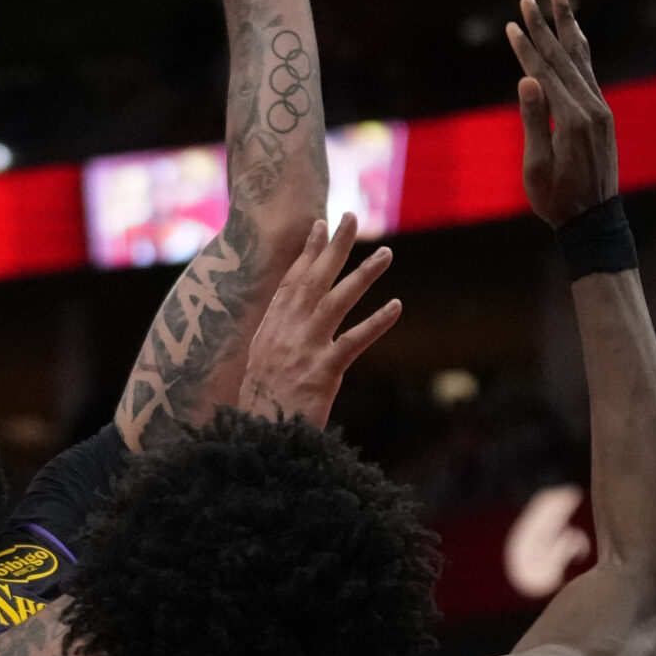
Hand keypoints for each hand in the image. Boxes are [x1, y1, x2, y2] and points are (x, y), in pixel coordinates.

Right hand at [238, 213, 402, 426]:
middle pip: (314, 280)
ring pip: (337, 302)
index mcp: (272, 329)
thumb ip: (277, 340)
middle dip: (334, 247)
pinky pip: (354, 341)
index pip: (292, 281)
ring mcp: (305, 349)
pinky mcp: (323, 371)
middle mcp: (287, 332)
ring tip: (386, 253)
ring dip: (363, 275)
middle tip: (352, 217)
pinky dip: (376, 322)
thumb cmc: (263, 408)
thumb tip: (288, 322)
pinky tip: (396, 306)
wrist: (259, 438)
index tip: (321, 225)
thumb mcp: (262, 366)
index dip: (308, 252)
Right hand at [507, 0, 617, 226]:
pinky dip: (578, 50)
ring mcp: (601, 110)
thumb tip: (527, 80)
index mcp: (572, 121)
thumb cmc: (557, 200)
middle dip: (544, 26)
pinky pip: (589, 73)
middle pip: (563, 58)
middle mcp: (592, 109)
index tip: (512, 24)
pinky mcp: (603, 115)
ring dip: (567, 27)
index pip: (545, 73)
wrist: (595, 221)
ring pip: (581, 59)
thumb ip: (534, 121)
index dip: (526, 48)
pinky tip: (573, 36)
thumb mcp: (537, 167)